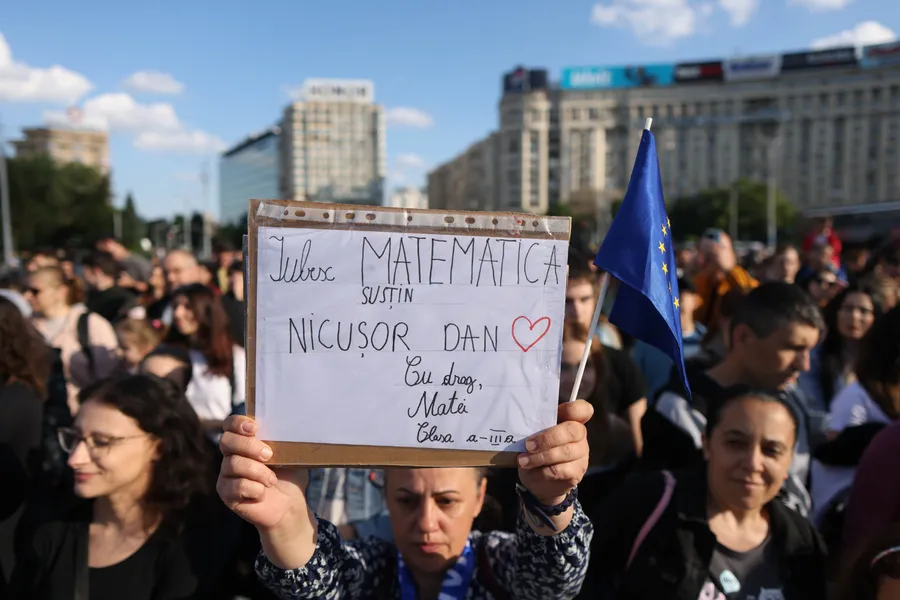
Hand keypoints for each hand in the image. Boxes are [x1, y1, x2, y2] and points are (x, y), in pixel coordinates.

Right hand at [216, 416, 308, 531]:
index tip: (255, 428)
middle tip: (269, 455)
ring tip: (272, 480)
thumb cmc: (289, 476)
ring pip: (233, 464)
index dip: (238, 423)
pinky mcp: (226, 494)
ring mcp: (226, 474)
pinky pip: (234, 486)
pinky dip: (254, 489)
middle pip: (226, 441)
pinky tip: (262, 493)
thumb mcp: (290, 454)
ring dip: (258, 471)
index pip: (230, 424)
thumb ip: (283, 440)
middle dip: (249, 446)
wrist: (289, 505)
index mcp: (244, 441)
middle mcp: (231, 455)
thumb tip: (290, 424)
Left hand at [517, 400, 591, 505]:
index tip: (557, 413)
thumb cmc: (537, 448)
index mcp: (571, 420)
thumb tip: (523, 420)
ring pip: (565, 452)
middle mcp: (580, 436)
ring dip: (540, 457)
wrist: (538, 478)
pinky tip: (531, 470)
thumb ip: (537, 425)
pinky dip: (541, 471)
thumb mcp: (535, 433)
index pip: (583, 409)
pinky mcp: (576, 473)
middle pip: (572, 430)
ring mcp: (581, 455)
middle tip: (528, 445)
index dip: (573, 408)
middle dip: (547, 438)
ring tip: (523, 460)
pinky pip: (559, 470)